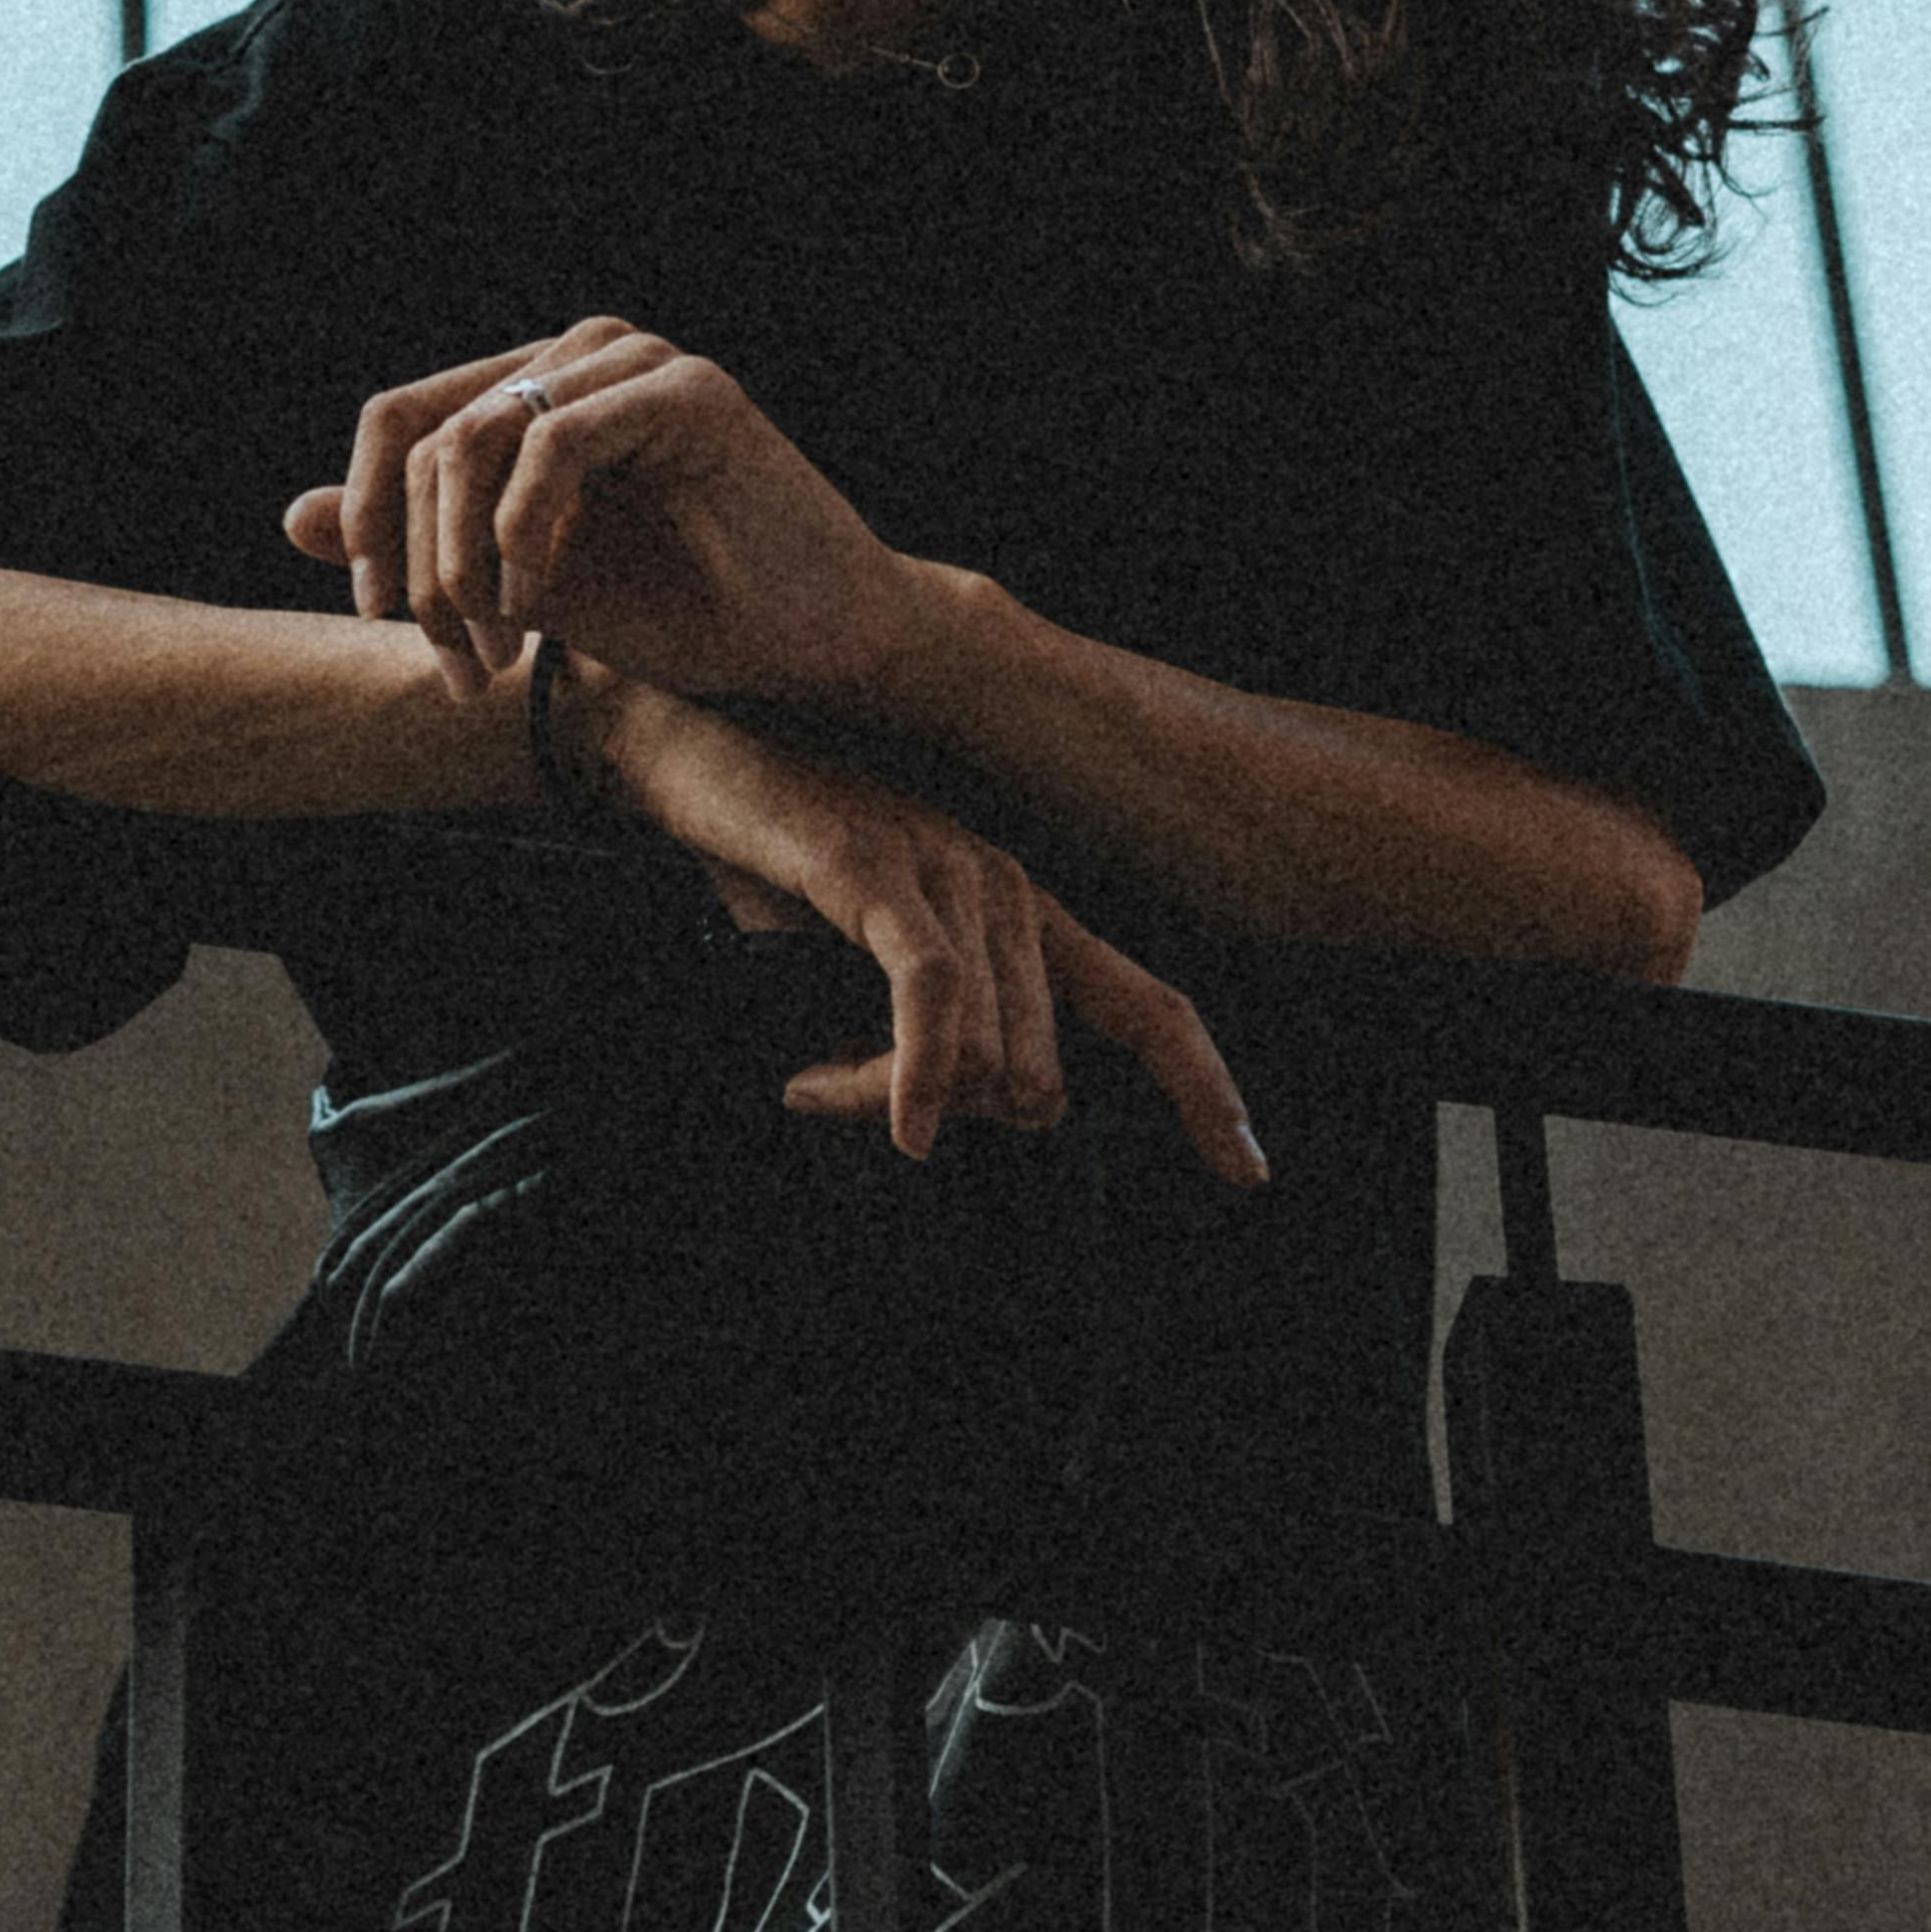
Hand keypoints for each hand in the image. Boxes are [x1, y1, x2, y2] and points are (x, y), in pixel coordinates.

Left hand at [283, 320, 933, 711]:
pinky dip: (523, 534)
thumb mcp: (522, 587)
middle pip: (423, 432)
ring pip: (474, 437)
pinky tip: (540, 601)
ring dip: (463, 563)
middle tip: (458, 663)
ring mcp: (635, 362)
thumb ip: (423, 547)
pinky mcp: (688, 392)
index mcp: (541, 382)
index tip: (392, 627)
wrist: (815, 649)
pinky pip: (552, 442)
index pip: (401, 421)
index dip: (371, 526)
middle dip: (417, 565)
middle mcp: (582, 350)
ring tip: (498, 647)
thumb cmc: (687, 614)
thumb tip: (294, 516)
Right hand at [580, 672, 1267, 1188]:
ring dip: (895, 1100)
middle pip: (1040, 1074)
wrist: (682, 755)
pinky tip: (897, 1122)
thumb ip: (924, 1040)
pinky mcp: (873, 866)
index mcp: (1018, 909)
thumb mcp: (861, 970)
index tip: (1247, 1176)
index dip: (1206, 1094)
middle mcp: (1002, 883)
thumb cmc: (769, 869)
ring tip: (810, 1082)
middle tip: (843, 1098)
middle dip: (954, 1121)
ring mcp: (942, 867)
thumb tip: (951, 1121)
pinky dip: (916, 1074)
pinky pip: (931, 995)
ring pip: (988, 1051)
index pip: (1148, 1008)